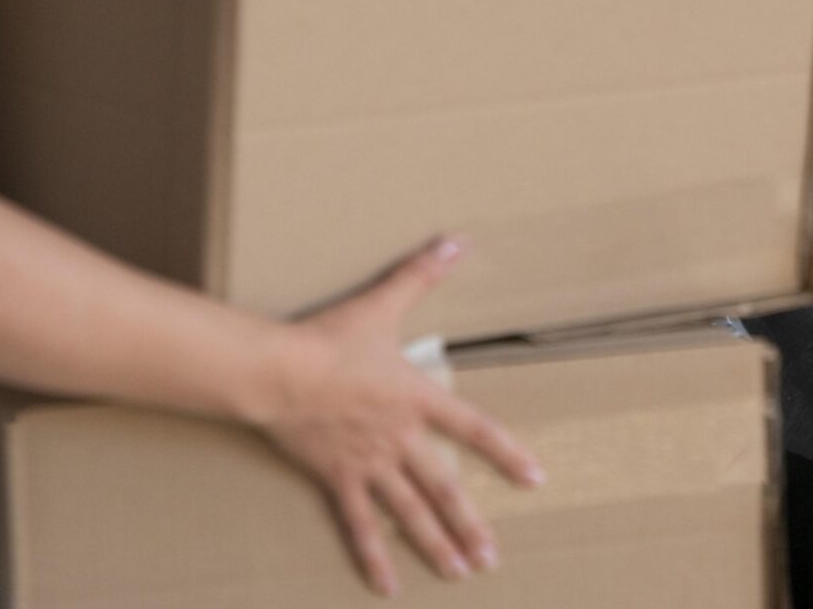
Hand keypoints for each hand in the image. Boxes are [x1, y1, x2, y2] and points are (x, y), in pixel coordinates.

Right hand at [259, 238, 543, 595]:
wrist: (278, 370)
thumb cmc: (330, 337)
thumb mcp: (382, 303)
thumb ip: (422, 272)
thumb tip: (457, 239)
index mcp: (417, 399)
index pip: (474, 430)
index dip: (506, 455)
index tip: (534, 479)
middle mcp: (400, 438)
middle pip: (445, 488)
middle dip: (472, 524)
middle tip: (493, 557)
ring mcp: (369, 463)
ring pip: (410, 513)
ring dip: (437, 546)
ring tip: (460, 573)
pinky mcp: (337, 479)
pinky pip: (359, 526)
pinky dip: (374, 557)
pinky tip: (387, 587)